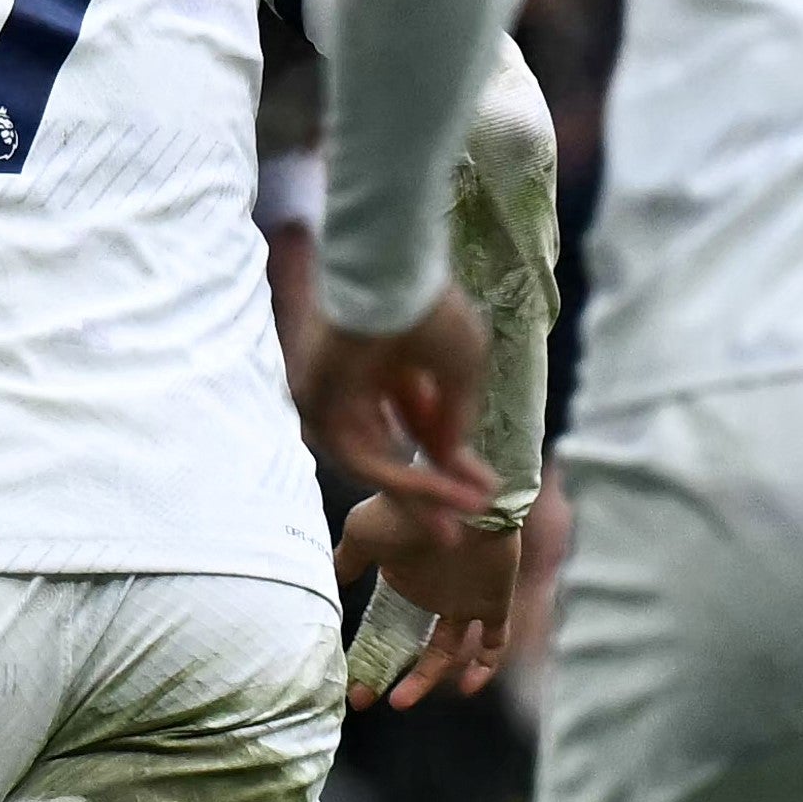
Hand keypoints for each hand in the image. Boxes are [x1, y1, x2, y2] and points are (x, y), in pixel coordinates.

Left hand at [297, 288, 492, 514]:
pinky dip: (402, 478)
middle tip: (459, 528)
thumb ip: (456, 414)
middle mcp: (356, 383)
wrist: (392, 273)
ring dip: (420, 494)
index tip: (483, 491)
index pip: (417, 422)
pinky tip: (437, 494)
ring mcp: (334, 396)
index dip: (450, 458)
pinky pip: (362, 457)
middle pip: (393, 449)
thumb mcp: (461, 366)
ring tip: (456, 523)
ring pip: (376, 461)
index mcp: (386, 363)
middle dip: (431, 490)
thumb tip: (452, 456)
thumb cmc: (429, 306)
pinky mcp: (319, 408)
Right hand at [336, 486, 519, 706]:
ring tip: (398, 701)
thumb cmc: (406, 513)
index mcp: (404, 582)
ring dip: (423, 679)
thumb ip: (345, 562)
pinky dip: (484, 667)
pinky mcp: (493, 602)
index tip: (349, 682)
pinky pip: (495, 643)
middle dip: (389, 676)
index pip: (384, 630)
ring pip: (447, 651)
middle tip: (363, 700)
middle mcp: (433, 596)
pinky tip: (465, 687)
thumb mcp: (362, 535)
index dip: (366, 657)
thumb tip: (325, 585)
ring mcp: (464, 600)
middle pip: (413, 649)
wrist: (456, 499)